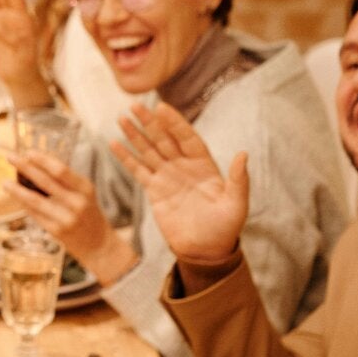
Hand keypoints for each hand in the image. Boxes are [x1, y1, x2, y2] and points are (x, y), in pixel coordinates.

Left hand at [5, 149, 134, 280]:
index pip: (60, 170)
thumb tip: (38, 163)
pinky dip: (24, 204)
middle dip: (25, 167)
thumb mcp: (85, 193)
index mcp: (84, 188)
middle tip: (10, 157)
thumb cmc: (88, 213)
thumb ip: (66, 180)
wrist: (99, 244)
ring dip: (17, 190)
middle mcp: (76, 203)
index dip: (42, 160)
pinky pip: (35, 214)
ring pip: (35, 200)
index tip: (28, 152)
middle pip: (45, 181)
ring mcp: (65, 218)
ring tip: (4, 182)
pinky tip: (16, 197)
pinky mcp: (56, 231)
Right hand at [109, 103, 248, 266]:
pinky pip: (137, 170)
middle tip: (135, 105)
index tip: (161, 108)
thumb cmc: (225, 228)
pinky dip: (126, 157)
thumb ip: (238, 180)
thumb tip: (243, 154)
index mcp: (204, 165)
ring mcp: (167, 177)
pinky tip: (114, 143)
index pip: (187, 138)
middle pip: (164, 139)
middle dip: (150, 122)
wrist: (204, 251)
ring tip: (122, 117)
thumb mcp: (236, 204)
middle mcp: (183, 166)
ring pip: (148, 150)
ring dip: (135, 134)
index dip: (175, 123)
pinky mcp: (154, 190)